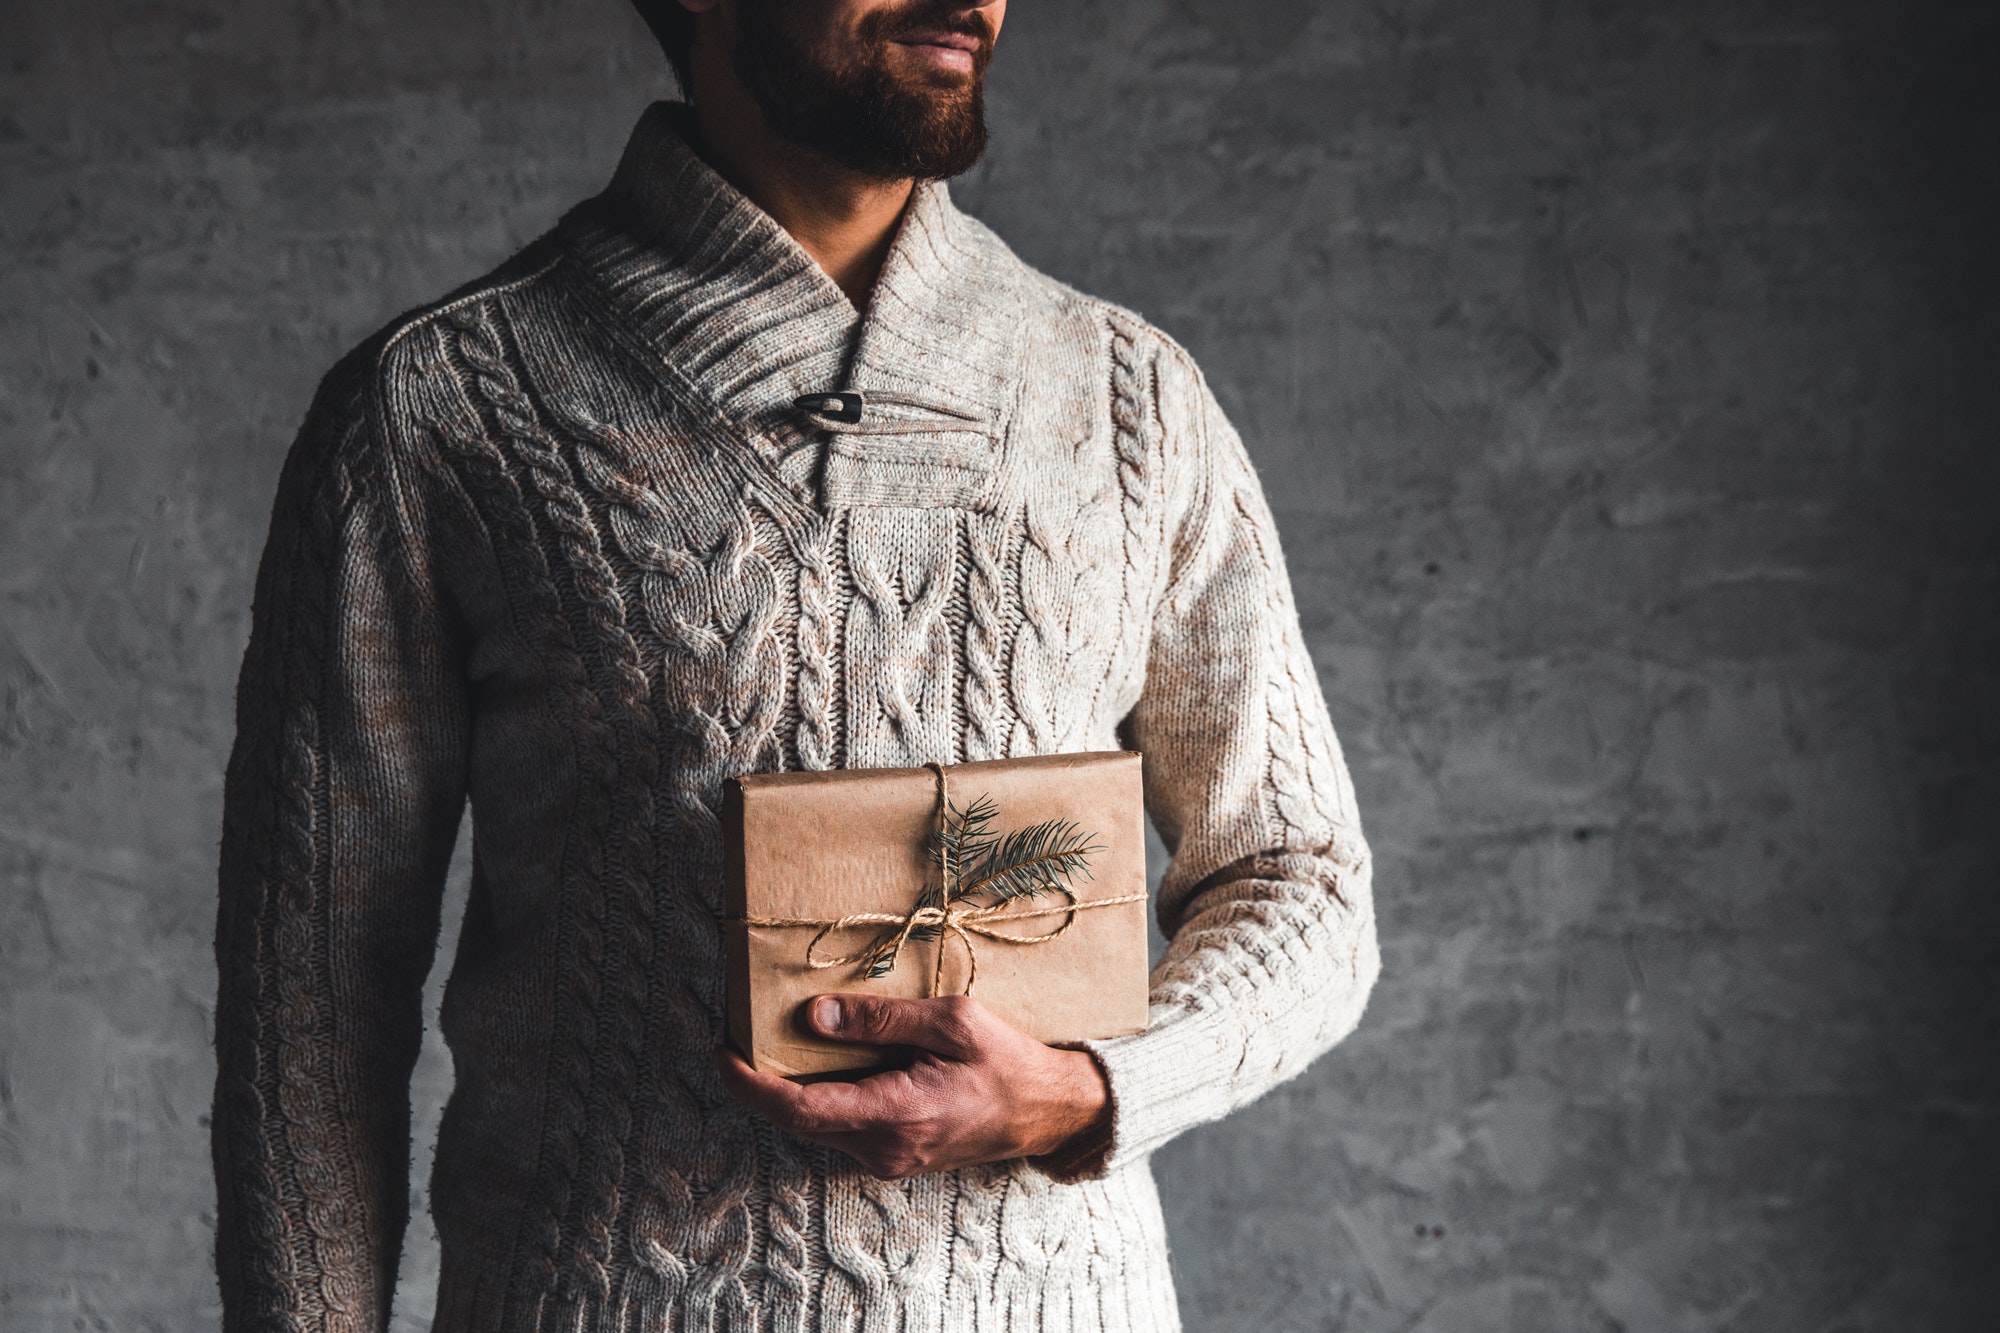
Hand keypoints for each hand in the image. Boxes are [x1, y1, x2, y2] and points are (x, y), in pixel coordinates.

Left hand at [714, 994, 1110, 1179]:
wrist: (1046, 1112)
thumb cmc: (1005, 1061)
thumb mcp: (951, 1021)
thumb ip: (881, 1020)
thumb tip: (816, 1015)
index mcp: (896, 1113)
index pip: (799, 1108)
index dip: (751, 1085)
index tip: (722, 1053)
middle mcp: (883, 1147)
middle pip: (796, 1120)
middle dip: (758, 1083)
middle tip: (734, 1037)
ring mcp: (887, 1158)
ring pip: (814, 1127)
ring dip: (787, 1090)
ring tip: (769, 1044)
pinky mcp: (893, 1156)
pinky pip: (838, 1129)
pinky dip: (817, 1098)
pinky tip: (818, 1064)